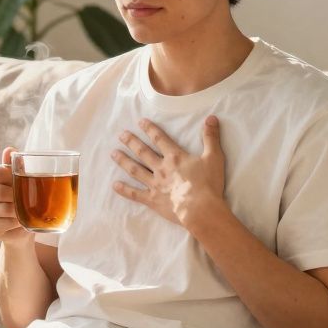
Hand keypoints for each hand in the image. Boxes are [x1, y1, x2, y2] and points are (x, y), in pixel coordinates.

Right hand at [0, 147, 35, 245]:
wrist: (17, 223)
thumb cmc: (16, 195)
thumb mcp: (16, 178)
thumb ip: (13, 164)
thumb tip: (10, 149)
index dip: (14, 176)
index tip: (24, 180)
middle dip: (18, 195)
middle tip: (30, 198)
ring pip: (4, 209)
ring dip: (20, 210)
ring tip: (28, 209)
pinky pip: (6, 224)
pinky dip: (18, 223)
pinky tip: (21, 221)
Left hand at [111, 116, 226, 227]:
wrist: (200, 210)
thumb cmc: (208, 184)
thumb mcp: (214, 157)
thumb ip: (211, 137)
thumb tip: (211, 118)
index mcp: (175, 157)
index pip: (160, 139)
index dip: (150, 129)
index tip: (140, 122)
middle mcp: (161, 168)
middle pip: (143, 152)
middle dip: (131, 142)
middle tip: (121, 135)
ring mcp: (155, 184)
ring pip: (135, 170)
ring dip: (124, 161)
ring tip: (113, 153)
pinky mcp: (152, 200)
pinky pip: (135, 194)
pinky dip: (124, 190)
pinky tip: (115, 185)